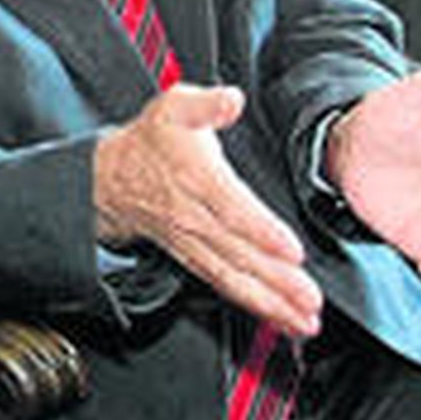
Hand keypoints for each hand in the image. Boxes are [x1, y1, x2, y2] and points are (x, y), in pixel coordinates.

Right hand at [95, 84, 322, 336]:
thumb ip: (205, 104)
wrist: (111, 179)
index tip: (291, 250)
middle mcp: (194, 218)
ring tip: (304, 320)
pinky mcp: (196, 259)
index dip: (261, 230)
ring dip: (270, 301)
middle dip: (275, 280)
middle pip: (238, 253)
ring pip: (233, 277)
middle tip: (309, 300)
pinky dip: (256, 306)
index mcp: (196, 179)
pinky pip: (226, 286)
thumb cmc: (151, 142)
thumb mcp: (173, 108)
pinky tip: (283, 318)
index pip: (230, 209)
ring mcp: (194, 244)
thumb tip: (231, 99)